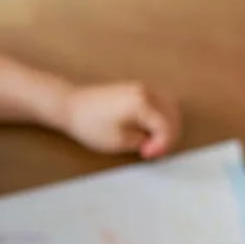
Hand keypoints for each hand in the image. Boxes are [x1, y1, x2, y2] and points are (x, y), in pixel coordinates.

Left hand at [61, 82, 181, 158]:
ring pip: (170, 107)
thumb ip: (143, 142)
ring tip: (153, 142)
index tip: (148, 155)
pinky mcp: (136, 89)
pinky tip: (152, 130)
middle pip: (173, 115)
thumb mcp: (119, 141)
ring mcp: (141, 88)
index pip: (166, 127)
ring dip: (168, 126)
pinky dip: (162, 116)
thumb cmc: (90, 124)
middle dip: (168, 136)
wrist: (71, 106)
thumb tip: (155, 142)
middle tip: (153, 151)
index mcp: (142, 103)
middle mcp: (145, 91)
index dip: (161, 145)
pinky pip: (160, 101)